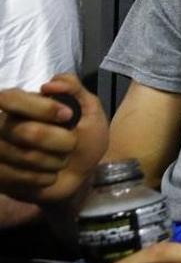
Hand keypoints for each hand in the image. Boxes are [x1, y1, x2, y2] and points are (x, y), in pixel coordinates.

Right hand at [0, 74, 107, 202]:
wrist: (82, 173)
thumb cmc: (84, 137)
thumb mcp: (89, 110)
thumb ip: (75, 89)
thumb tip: (51, 84)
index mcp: (20, 105)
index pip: (11, 98)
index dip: (41, 108)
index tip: (68, 116)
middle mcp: (2, 125)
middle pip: (24, 131)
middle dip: (60, 140)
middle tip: (72, 144)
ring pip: (25, 156)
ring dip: (55, 161)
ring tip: (62, 160)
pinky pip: (20, 178)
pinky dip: (45, 178)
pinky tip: (50, 175)